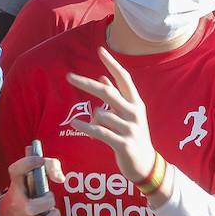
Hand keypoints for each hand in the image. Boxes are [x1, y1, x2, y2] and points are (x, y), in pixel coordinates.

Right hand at [0, 153, 63, 215]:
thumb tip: (60, 178)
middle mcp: (15, 203)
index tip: (39, 161)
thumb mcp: (35, 174)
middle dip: (48, 202)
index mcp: (16, 184)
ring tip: (50, 212)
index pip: (15, 171)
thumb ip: (51, 166)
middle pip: (31, 208)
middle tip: (48, 199)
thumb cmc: (28, 192)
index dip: (28, 164)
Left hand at [66, 48, 155, 181]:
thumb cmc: (133, 136)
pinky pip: (99, 132)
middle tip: (68, 76)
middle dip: (86, 83)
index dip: (112, 64)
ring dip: (92, 120)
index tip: (100, 50)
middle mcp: (134, 112)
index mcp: (136, 103)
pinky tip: (74, 124)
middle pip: (107, 92)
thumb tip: (102, 79)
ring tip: (95, 129)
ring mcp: (130, 128)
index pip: (124, 78)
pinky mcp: (123, 143)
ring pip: (100, 114)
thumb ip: (117, 97)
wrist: (146, 165)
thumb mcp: (128, 115)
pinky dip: (85, 127)